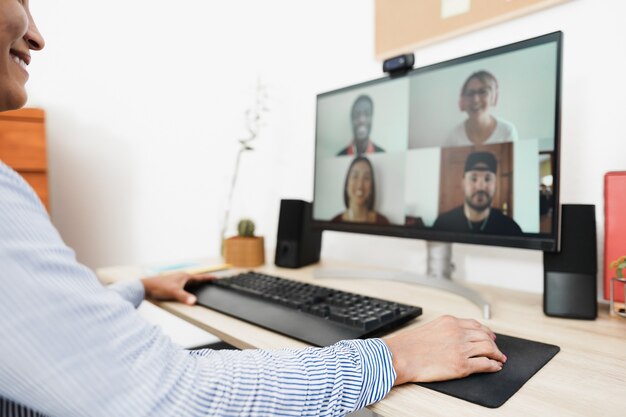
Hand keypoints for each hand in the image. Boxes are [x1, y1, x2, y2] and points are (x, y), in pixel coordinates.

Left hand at [141, 272, 214, 304]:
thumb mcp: (174, 293)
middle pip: (196, 279)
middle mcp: (182, 277)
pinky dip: (189, 288)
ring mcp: (177, 280)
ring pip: (190, 282)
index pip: (200, 277)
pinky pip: (184, 285)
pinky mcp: (172, 284)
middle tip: (211, 282)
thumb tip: (194, 301)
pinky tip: (187, 291)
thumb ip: (184, 297)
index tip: (216, 278)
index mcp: (185, 276)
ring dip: (196, 284)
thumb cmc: (159, 287)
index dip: (208, 278)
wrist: (146, 287)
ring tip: (202, 286)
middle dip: (203, 281)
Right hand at [383, 315, 505, 384]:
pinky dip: (493, 366)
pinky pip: (485, 364)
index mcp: (449, 322)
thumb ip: (445, 331)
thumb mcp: (429, 328)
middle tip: (497, 349)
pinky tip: (494, 367)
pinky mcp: (461, 365)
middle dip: (493, 343)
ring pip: (488, 348)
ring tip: (499, 359)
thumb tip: (456, 339)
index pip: (475, 324)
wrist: (399, 357)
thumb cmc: (408, 346)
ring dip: (496, 354)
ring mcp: (461, 349)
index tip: (489, 336)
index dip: (485, 331)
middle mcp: (458, 333)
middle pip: (485, 336)